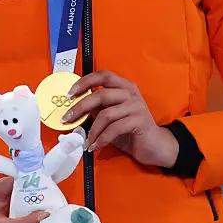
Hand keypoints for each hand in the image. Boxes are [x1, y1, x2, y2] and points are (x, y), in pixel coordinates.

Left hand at [61, 70, 178, 167]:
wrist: (155, 147)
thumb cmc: (130, 131)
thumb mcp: (110, 118)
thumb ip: (97, 110)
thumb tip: (74, 108)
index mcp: (124, 87)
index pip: (104, 75)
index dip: (85, 81)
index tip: (70, 93)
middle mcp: (131, 93)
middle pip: (101, 94)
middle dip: (80, 107)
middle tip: (67, 119)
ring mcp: (136, 106)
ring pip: (106, 114)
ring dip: (92, 130)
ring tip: (85, 141)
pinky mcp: (139, 121)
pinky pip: (114, 128)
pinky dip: (101, 139)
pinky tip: (95, 146)